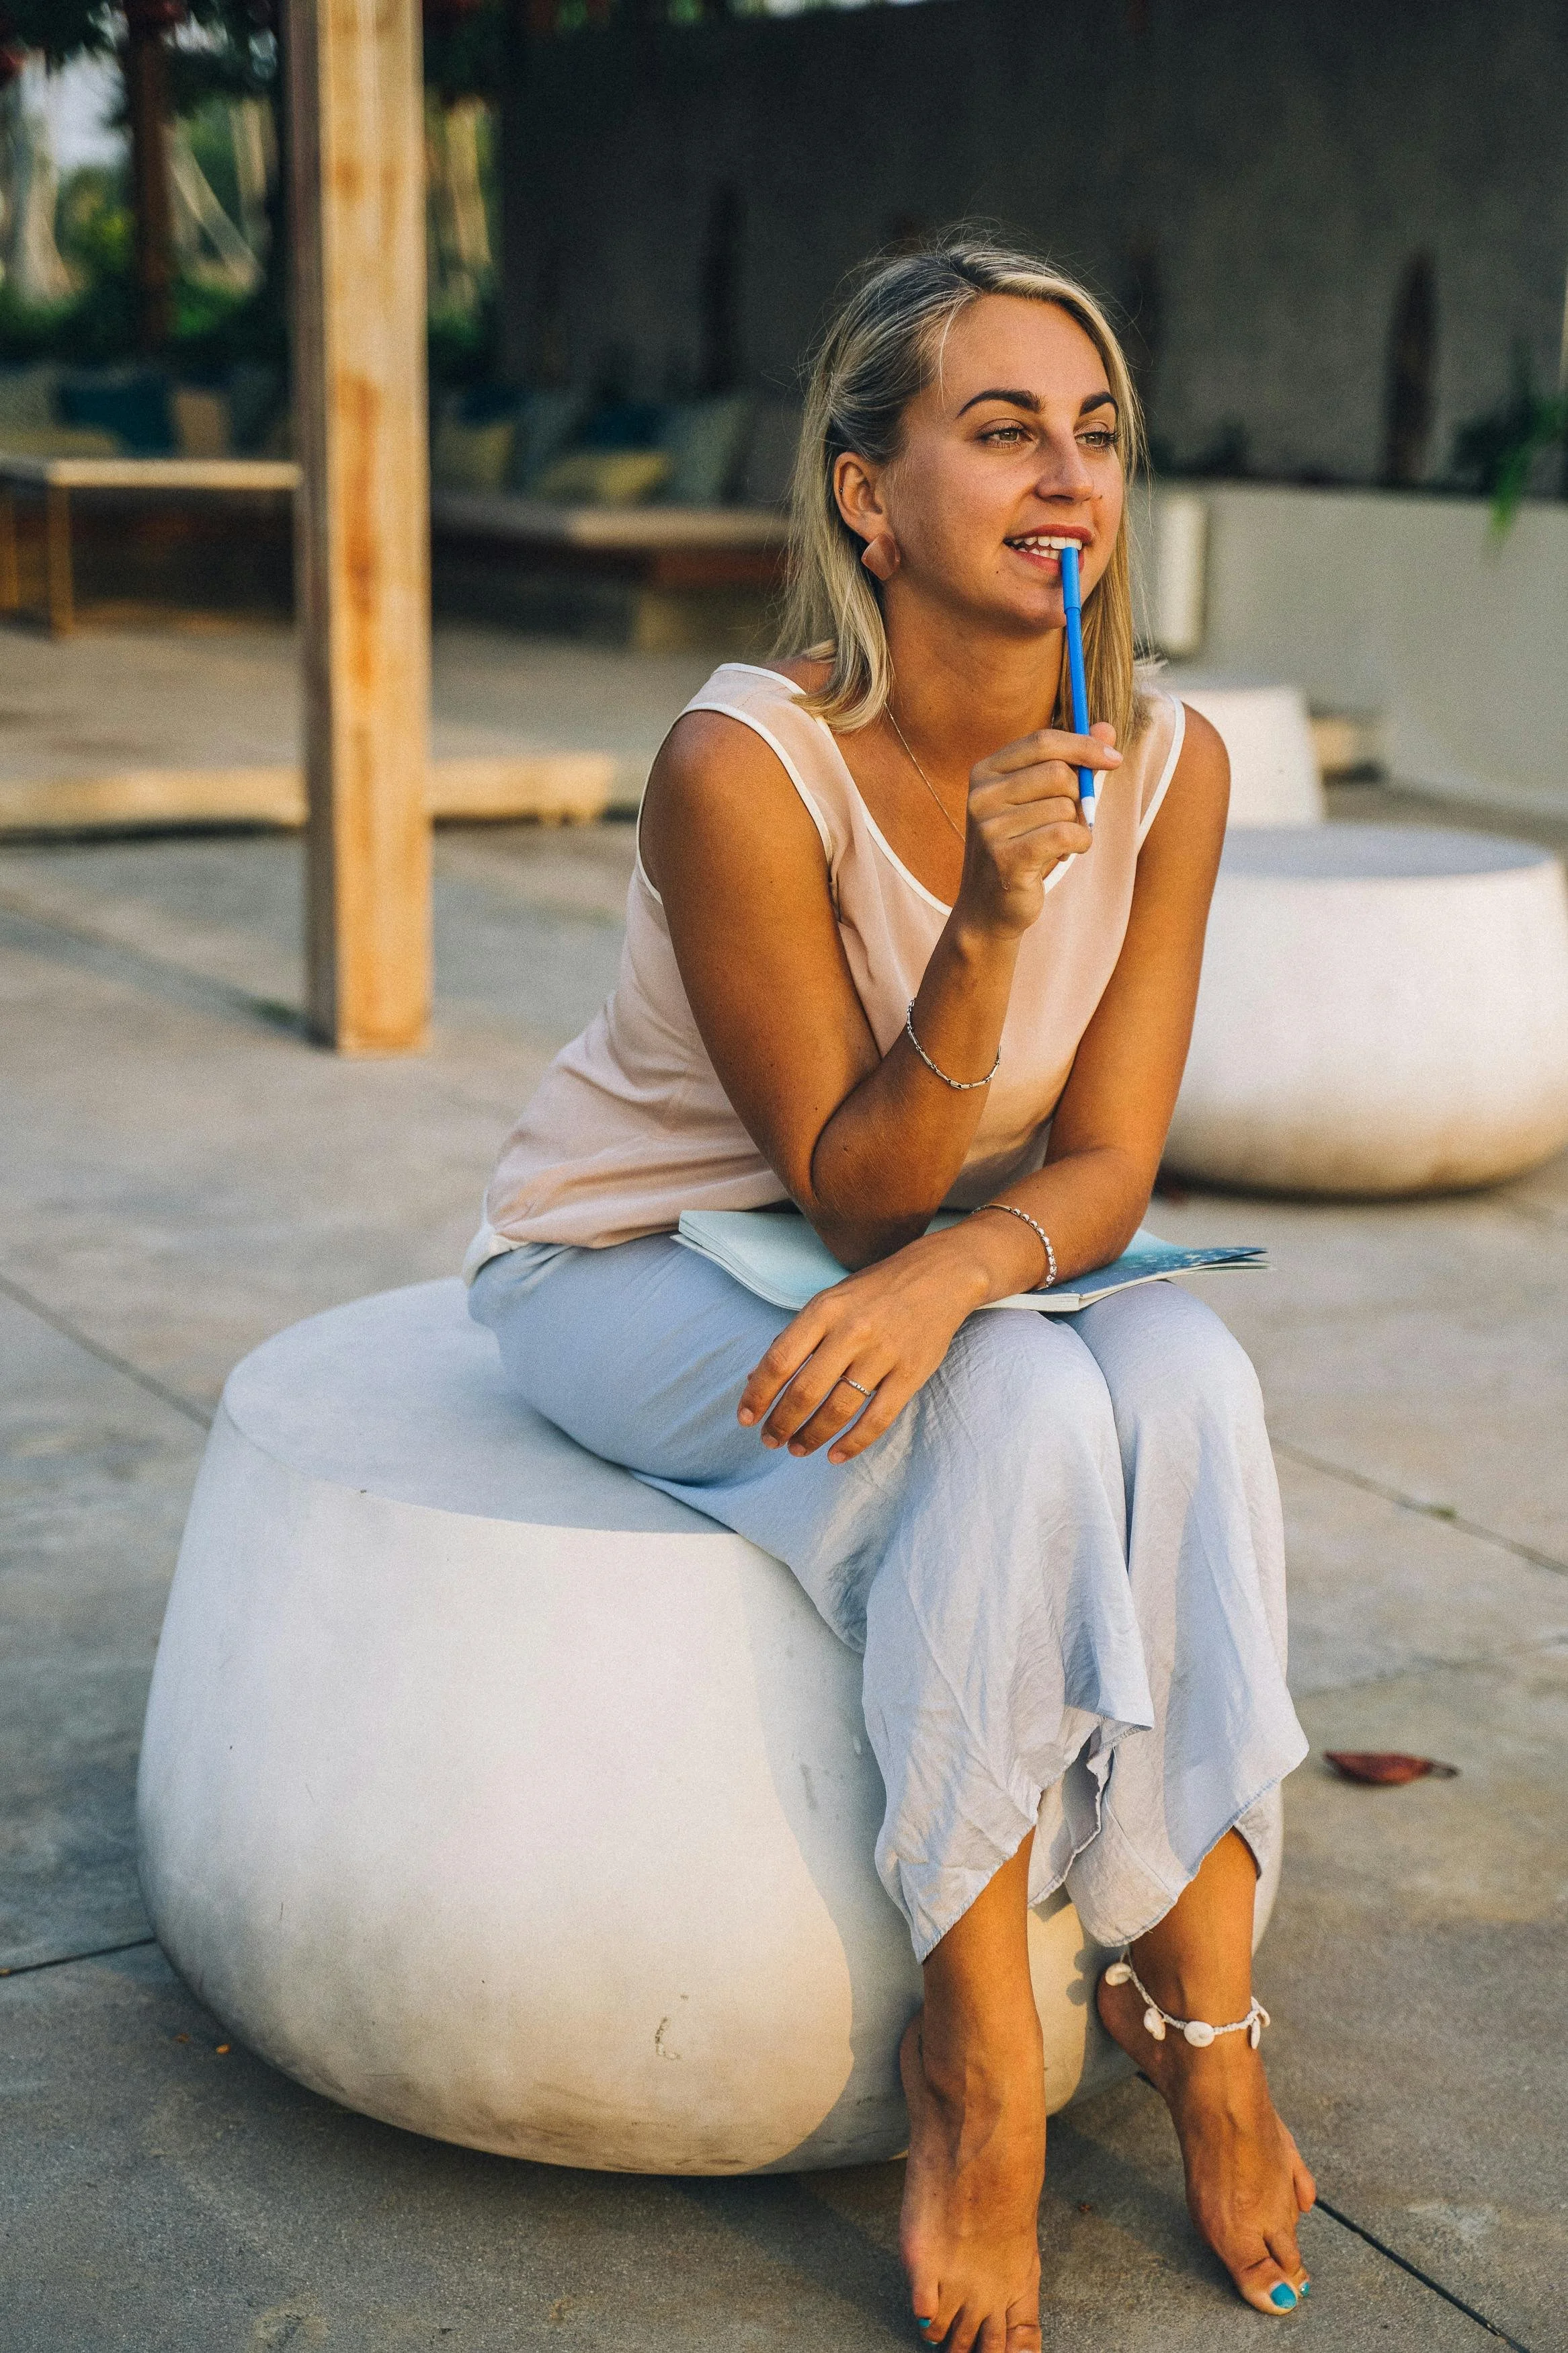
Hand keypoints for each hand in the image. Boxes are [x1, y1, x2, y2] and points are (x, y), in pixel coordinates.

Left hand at [737, 1230, 994, 1464]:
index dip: (757, 1393)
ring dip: (812, 1436)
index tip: (746, 1418)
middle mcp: (852, 1331)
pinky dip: (853, 1443)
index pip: (780, 1359)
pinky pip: (877, 1419)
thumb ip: (795, 1338)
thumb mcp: (829, 1301)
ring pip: (838, 1409)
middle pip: (805, 1390)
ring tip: (798, 1449)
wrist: (939, 1276)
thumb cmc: (874, 1291)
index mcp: (824, 1310)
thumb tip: (754, 1378)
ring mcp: (883, 1354)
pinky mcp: (910, 1373)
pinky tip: (835, 1455)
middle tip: (770, 1441)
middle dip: (781, 1423)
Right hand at [958, 722, 1121, 937]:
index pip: (1043, 742)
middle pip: (1059, 773)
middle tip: (1069, 820)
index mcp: (985, 771)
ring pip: (1065, 808)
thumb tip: (1107, 728)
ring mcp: (989, 827)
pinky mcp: (1004, 858)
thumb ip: (1074, 762)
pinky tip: (1063, 857)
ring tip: (1055, 846)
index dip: (1084, 745)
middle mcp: (981, 795)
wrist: (988, 908)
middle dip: (1079, 797)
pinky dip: (1078, 844)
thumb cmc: (1022, 846)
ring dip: (1075, 827)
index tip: (1115, 759)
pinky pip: (1064, 834)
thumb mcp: (1044, 799)